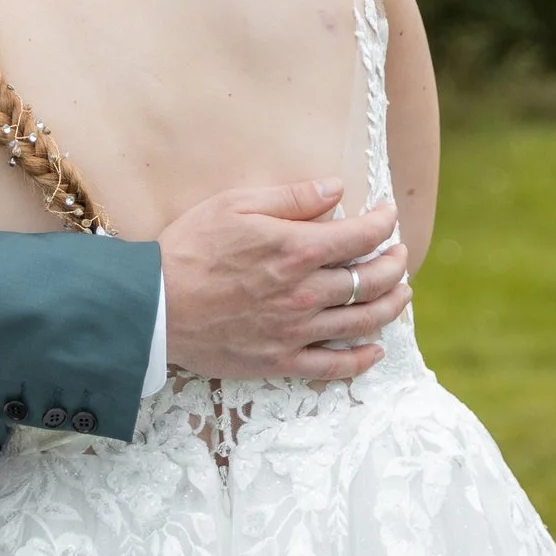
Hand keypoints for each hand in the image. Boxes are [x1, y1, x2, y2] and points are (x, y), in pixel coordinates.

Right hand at [157, 180, 412, 381]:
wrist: (154, 306)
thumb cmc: (190, 248)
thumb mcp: (237, 205)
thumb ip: (292, 197)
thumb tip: (337, 189)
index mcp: (297, 250)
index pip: (362, 236)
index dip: (384, 223)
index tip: (387, 215)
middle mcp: (305, 293)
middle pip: (372, 280)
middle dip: (395, 263)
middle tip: (399, 254)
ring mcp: (296, 331)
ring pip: (363, 322)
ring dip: (391, 306)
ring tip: (401, 293)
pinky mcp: (280, 362)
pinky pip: (334, 367)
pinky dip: (361, 360)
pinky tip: (375, 350)